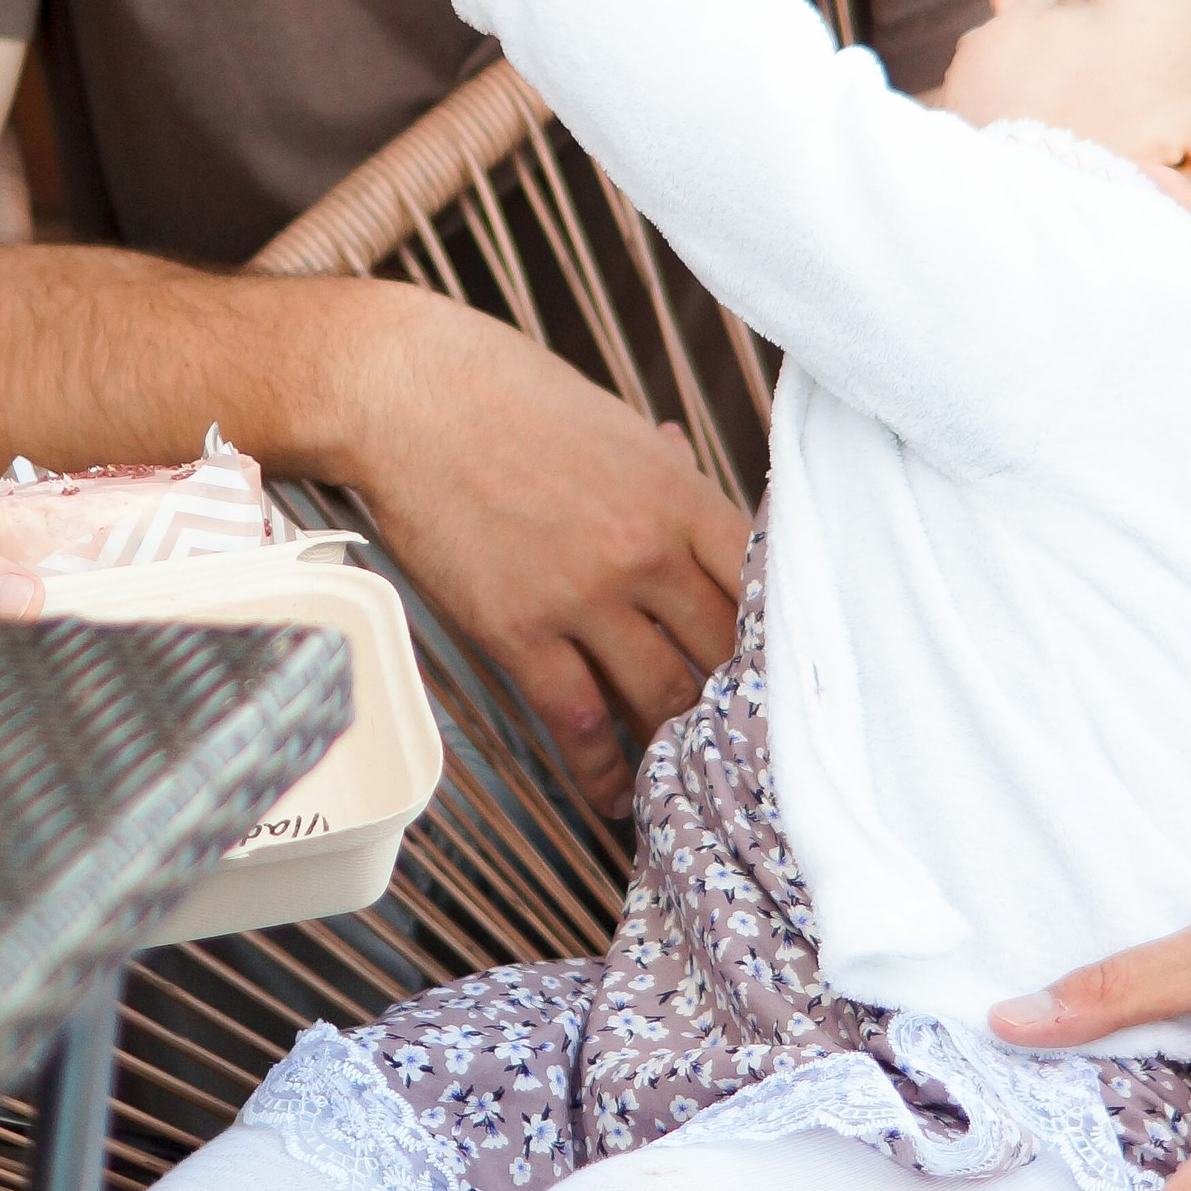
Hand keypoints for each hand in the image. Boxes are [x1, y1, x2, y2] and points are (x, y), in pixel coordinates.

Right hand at [349, 289, 748, 812]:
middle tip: (739, 736)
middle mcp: (646, 551)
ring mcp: (584, 596)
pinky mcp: (520, 632)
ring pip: (661, 696)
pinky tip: (614, 795)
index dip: (780, 638)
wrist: (410, 395)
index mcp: (680, 494)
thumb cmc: (510, 397)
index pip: (765, 585)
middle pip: (722, 651)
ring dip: (676, 739)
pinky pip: (579, 722)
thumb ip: (663, 466)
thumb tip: (692, 462)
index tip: (780, 672)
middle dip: (735, 700)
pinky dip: (602, 770)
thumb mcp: (614, 425)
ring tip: (683, 769)